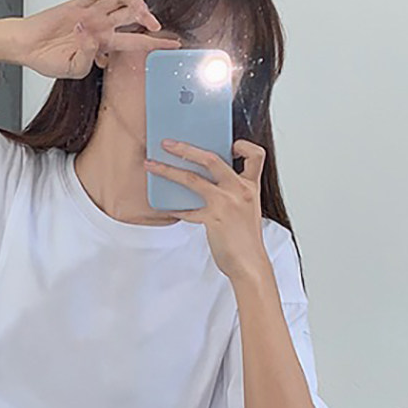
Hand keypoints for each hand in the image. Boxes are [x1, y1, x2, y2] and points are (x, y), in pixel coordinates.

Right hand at [17, 0, 180, 79]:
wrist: (26, 46)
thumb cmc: (47, 60)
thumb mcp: (73, 69)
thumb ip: (87, 56)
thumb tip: (94, 37)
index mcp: (103, 44)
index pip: (135, 41)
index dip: (155, 42)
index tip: (173, 44)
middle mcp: (100, 26)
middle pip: (131, 16)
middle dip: (146, 18)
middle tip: (154, 24)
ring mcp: (90, 13)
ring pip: (119, 1)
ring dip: (131, 2)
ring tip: (135, 9)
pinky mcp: (76, 3)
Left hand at [144, 139, 269, 281]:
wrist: (250, 264)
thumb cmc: (246, 240)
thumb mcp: (247, 209)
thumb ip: (233, 193)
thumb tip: (209, 183)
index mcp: (250, 187)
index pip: (255, 155)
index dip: (243, 145)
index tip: (230, 145)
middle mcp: (239, 191)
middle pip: (211, 159)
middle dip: (186, 148)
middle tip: (168, 144)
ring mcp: (225, 204)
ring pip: (191, 179)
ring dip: (168, 170)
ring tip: (152, 165)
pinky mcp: (212, 219)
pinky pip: (186, 210)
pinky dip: (173, 208)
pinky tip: (165, 207)